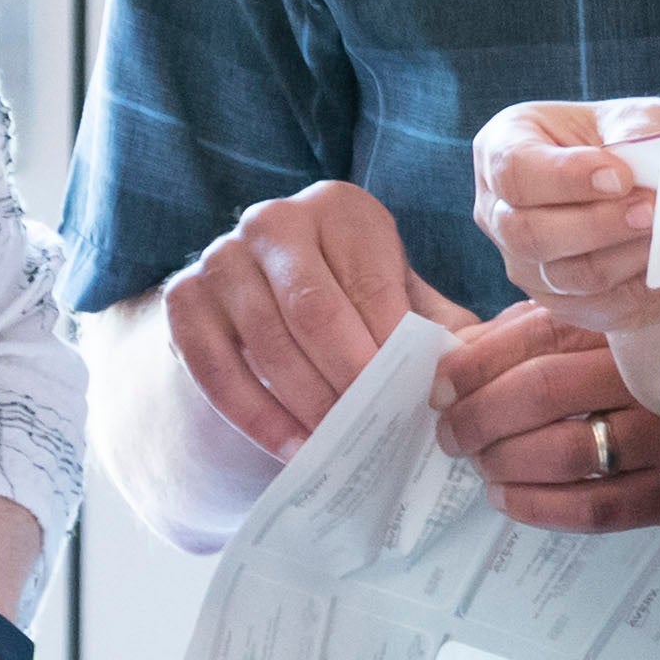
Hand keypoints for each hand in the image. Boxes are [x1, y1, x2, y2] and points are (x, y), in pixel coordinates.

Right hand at [162, 178, 475, 460]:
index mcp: (340, 208)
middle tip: (379, 432)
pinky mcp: (182, 299)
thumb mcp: (400, 302)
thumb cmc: (353, 305)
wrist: (263, 306)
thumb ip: (439, 326)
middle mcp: (274, 220)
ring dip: (308, 404)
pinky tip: (295, 450)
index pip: (372, 285)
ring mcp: (220, 256)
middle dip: (350, 380)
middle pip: (315, 312)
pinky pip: (216, 369)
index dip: (395, 350)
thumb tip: (477, 366)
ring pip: (266, 343)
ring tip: (343, 448)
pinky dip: (259, 418)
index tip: (419, 402)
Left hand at [431, 299, 659, 528]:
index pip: (534, 336)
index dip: (474, 365)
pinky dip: (538, 508)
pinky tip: (508, 500)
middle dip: (476, 418)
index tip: (440, 388)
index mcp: (630, 325)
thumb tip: (458, 358)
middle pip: (541, 390)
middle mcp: (653, 375)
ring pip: (564, 452)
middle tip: (450, 436)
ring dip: (502, 464)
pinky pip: (596, 509)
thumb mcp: (609, 336)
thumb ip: (538, 334)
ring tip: (480, 467)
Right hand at [472, 98, 659, 331]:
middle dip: (597, 224)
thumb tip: (646, 161)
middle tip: (652, 211)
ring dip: (625, 256)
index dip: (566, 178)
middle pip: (528, 233)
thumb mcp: (638, 117)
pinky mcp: (563, 303)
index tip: (622, 176)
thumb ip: (638, 130)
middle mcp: (500, 212)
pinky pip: (601, 307)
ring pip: (568, 276)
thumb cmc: (638, 142)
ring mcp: (526, 264)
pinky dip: (644, 286)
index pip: (514, 171)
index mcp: (502, 148)